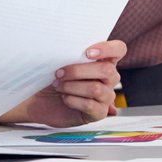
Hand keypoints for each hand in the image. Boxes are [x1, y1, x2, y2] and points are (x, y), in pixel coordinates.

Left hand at [0, 41, 125, 126]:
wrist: (43, 101)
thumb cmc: (56, 78)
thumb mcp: (63, 63)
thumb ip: (72, 55)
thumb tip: (70, 52)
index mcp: (105, 61)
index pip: (119, 49)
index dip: (107, 49)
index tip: (87, 53)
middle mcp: (110, 78)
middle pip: (107, 70)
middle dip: (78, 71)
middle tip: (59, 73)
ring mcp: (107, 96)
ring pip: (96, 89)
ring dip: (72, 86)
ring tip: (58, 85)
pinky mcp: (99, 113)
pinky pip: (90, 105)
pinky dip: (72, 100)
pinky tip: (64, 98)